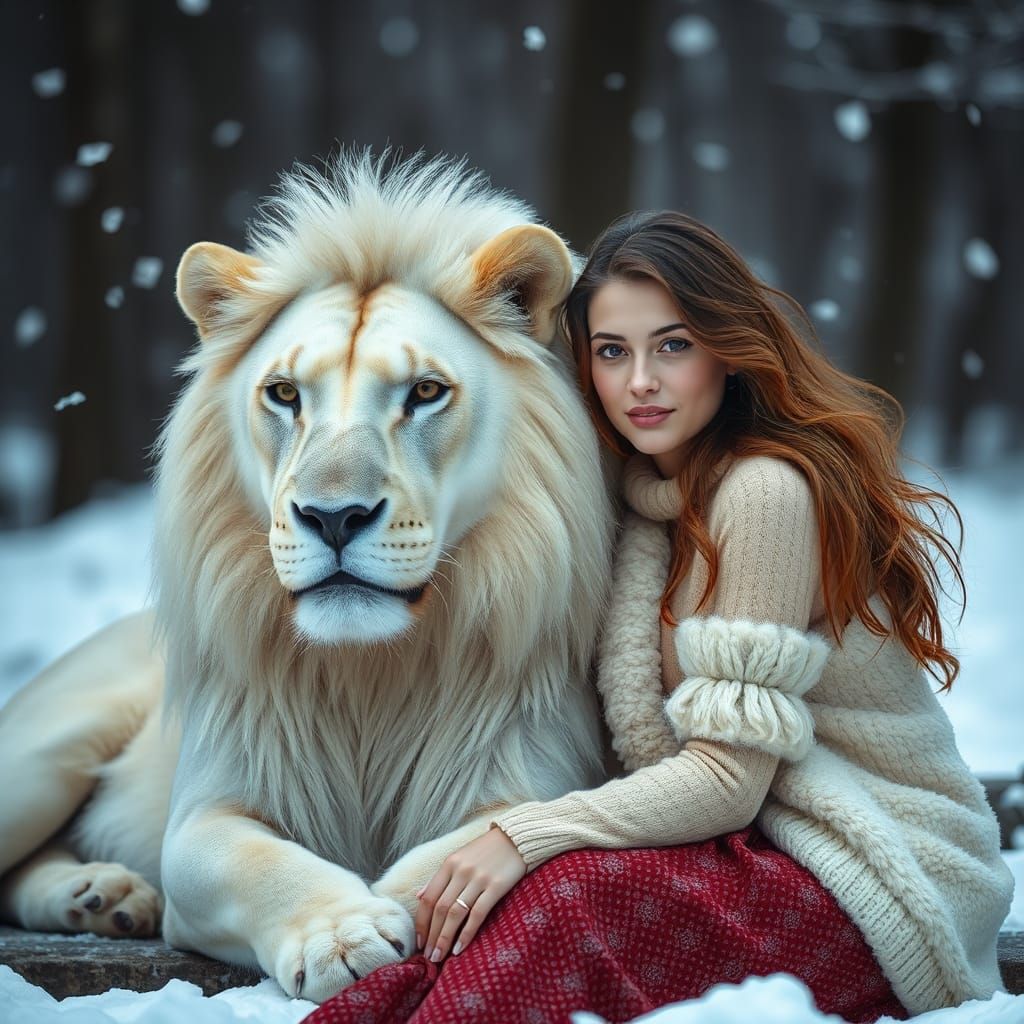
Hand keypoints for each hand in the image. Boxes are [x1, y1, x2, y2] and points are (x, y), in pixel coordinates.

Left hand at [415, 825, 525, 962]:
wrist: (516, 838)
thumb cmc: (486, 851)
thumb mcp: (459, 858)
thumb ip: (439, 878)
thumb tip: (418, 895)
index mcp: (449, 864)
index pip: (429, 898)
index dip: (422, 922)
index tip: (419, 941)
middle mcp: (461, 871)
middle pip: (440, 909)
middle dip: (432, 935)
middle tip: (428, 956)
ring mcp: (478, 879)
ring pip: (455, 913)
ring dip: (445, 938)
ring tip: (439, 957)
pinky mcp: (496, 886)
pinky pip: (477, 914)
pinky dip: (466, 933)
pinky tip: (460, 948)